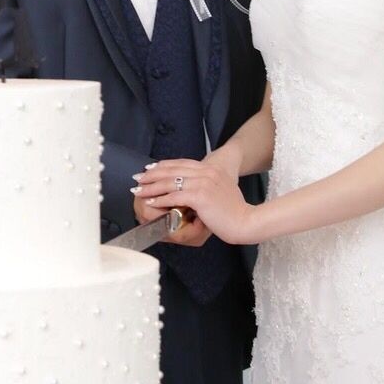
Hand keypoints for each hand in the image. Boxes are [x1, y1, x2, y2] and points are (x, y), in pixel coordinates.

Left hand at [132, 158, 253, 245]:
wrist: (245, 220)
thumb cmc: (233, 210)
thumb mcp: (219, 190)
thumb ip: (205, 185)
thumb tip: (190, 189)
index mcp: (210, 169)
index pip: (180, 163)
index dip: (162, 165)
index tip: (149, 169)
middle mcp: (206, 172)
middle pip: (172, 170)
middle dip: (152, 174)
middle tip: (138, 179)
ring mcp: (203, 183)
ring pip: (170, 182)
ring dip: (151, 187)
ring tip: (139, 190)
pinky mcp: (200, 196)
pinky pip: (174, 196)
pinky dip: (160, 199)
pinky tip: (151, 201)